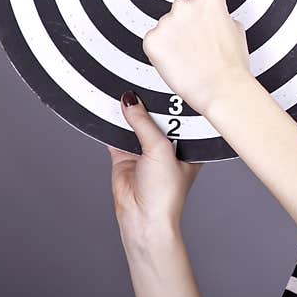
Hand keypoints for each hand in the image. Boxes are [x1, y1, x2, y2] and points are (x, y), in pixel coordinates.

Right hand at [109, 91, 202, 238]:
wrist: (142, 217)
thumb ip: (144, 124)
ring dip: (129, 112)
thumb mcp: (160, 149)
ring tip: (122, 87)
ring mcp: (146, 150)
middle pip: (157, 117)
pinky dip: (111, 123)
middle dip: (149, 103)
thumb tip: (131, 100)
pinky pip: (116, 134)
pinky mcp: (125, 156)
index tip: (165, 79)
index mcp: (189, 144)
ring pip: (136, 124)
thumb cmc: (165, 192)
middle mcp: (169, 146)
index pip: (182, 115)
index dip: (174, 99)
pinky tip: (107, 107)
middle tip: (140, 78)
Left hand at [142, 0, 251, 115]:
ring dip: (175, 39)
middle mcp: (187, 5)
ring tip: (191, 57)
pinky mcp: (152, 39)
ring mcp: (167, 21)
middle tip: (200, 45)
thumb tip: (215, 18)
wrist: (222, 89)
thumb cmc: (232, 66)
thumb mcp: (237, 32)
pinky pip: (155, 41)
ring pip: (167, 26)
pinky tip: (178, 61)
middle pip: (182, 8)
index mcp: (211, 0)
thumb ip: (221, 16)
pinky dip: (163, 51)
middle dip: (188, 24)